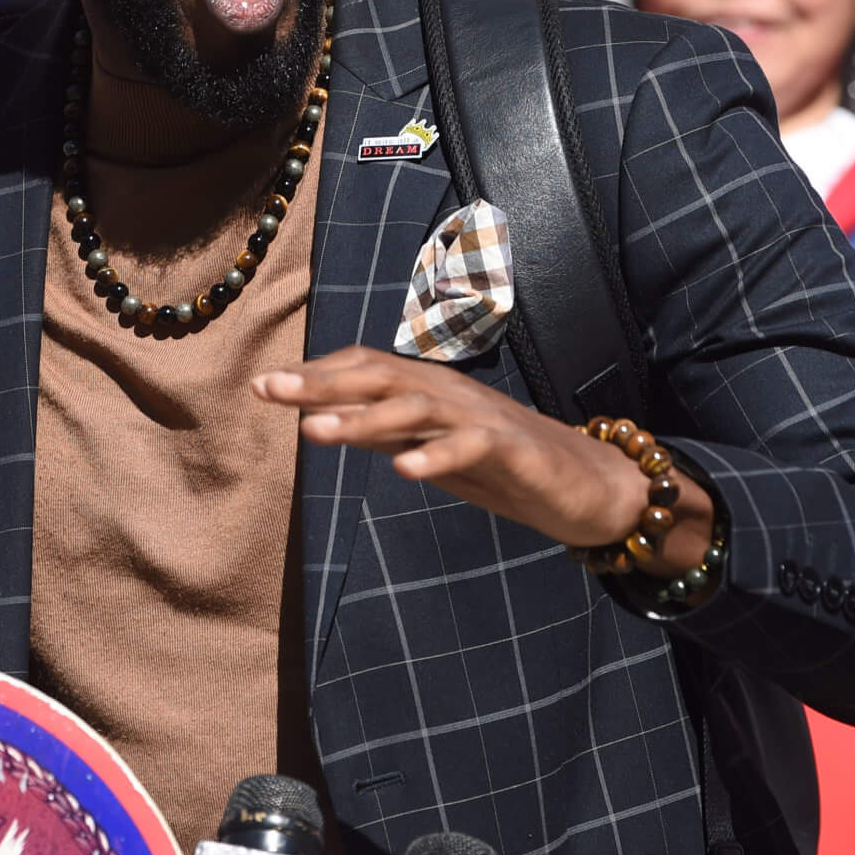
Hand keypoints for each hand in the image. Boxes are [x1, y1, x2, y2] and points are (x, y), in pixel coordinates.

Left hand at [251, 347, 715, 568]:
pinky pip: (472, 446)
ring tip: (316, 431)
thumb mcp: (431, 449)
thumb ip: (383, 431)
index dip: (317, 375)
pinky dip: (436, 455)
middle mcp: (453, 395)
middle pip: (381, 376)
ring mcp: (485, 419)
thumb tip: (321, 419)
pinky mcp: (516, 449)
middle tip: (270, 390)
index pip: (367, 368)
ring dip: (364, 416)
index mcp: (432, 392)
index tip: (263, 387)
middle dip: (322, 383)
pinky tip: (402, 470)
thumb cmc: (505, 466)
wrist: (591, 486)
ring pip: (418, 406)